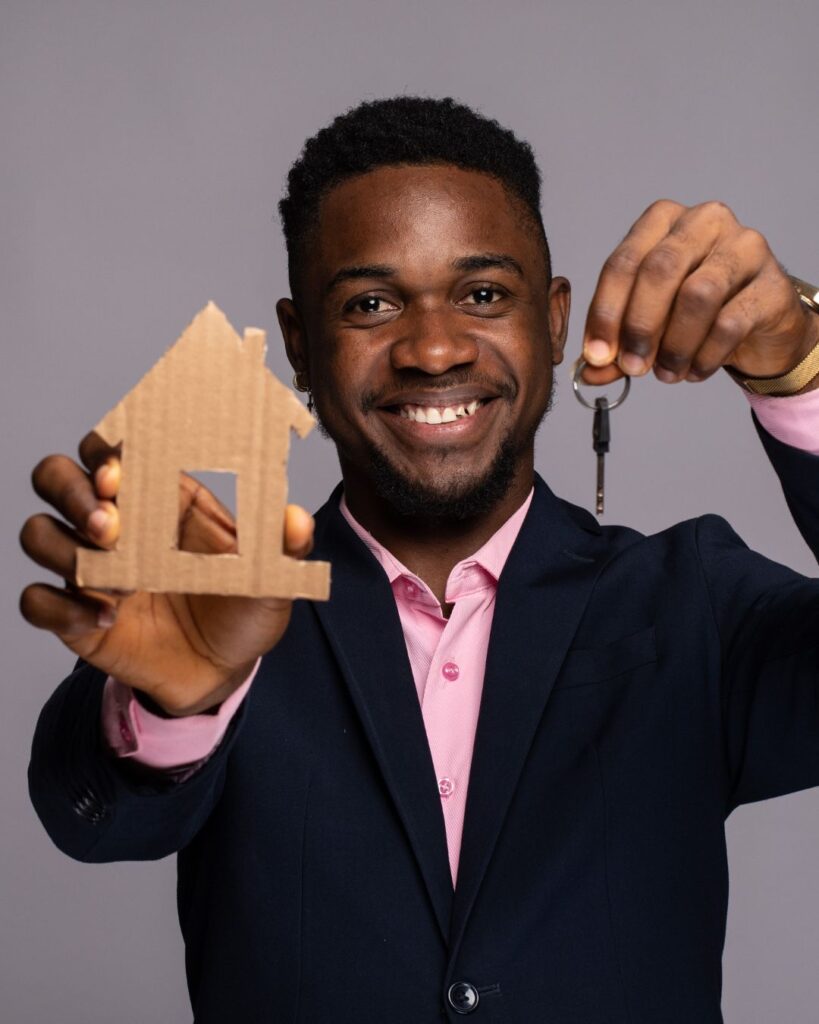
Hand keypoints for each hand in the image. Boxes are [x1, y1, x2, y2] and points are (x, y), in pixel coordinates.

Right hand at [20, 433, 314, 715]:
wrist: (223, 672)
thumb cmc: (243, 609)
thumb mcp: (273, 579)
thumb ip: (285, 548)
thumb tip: (296, 520)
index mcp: (162, 496)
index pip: (112, 447)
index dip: (104, 449)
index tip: (120, 473)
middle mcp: (117, 524)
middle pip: (57, 476)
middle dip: (72, 490)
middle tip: (109, 525)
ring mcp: (91, 567)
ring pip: (38, 533)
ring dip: (64, 549)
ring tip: (116, 581)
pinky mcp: (75, 614)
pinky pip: (36, 600)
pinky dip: (59, 607)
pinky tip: (104, 619)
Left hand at [580, 199, 817, 387]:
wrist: (761, 323)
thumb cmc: (697, 312)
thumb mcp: (649, 324)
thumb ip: (617, 344)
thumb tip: (589, 371)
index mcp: (663, 221)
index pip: (623, 262)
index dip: (605, 312)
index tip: (597, 355)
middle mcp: (704, 222)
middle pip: (660, 269)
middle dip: (639, 325)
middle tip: (632, 366)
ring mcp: (744, 247)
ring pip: (697, 294)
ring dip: (674, 344)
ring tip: (667, 372)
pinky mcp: (772, 282)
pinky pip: (731, 322)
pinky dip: (705, 355)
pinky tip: (695, 371)